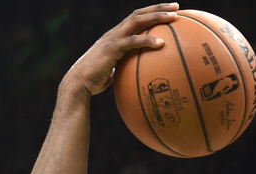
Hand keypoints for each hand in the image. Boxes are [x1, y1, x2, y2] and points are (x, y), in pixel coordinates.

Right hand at [61, 3, 178, 97]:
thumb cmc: (95, 80)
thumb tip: (138, 74)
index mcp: (116, 36)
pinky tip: (161, 43)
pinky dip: (147, 41)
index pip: (136, 18)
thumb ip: (125, 67)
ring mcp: (112, 38)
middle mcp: (115, 33)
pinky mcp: (111, 48)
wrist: (79, 83)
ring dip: (156, 17)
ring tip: (173, 17)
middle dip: (158, 8)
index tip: (168, 11)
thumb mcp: (114, 70)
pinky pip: (132, 41)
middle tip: (177, 6)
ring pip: (137, 21)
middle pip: (139, 14)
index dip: (151, 13)